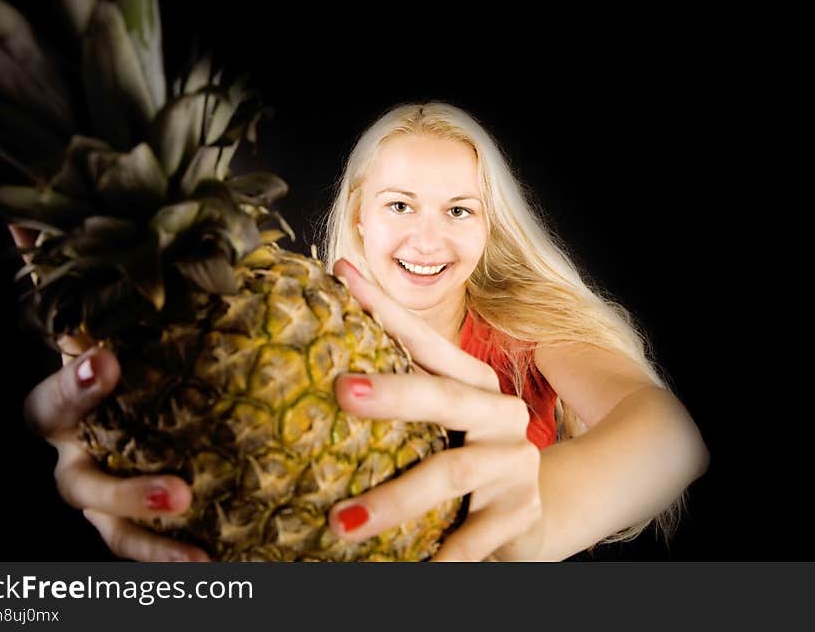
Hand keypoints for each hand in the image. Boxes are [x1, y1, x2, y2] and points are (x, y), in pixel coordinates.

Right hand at [10, 225, 208, 561]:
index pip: (54, 396)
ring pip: (105, 522)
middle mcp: (73, 453)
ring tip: (197, 528)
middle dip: (121, 488)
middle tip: (176, 488)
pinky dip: (172, 559)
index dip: (73, 382)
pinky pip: (140, 550)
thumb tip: (24, 219)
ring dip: (146, 528)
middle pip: (78, 481)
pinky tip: (218, 564)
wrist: (125, 416)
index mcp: (69, 403)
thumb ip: (81, 284)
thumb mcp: (110, 325)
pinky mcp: (122, 527)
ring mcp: (94, 494)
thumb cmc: (124, 365)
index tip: (107, 363)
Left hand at [328, 259, 543, 561]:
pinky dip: (439, 554)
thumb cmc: (460, 459)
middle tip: (342, 390)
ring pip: (452, 471)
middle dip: (394, 392)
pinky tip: (408, 567)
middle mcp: (500, 414)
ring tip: (342, 522)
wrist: (523, 518)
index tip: (340, 276)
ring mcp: (515, 463)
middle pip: (445, 397)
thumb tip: (319, 370)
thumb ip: (397, 401)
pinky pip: (474, 538)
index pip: (426, 341)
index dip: (386, 308)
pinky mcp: (520, 513)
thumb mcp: (434, 428)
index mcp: (474, 384)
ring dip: (396, 498)